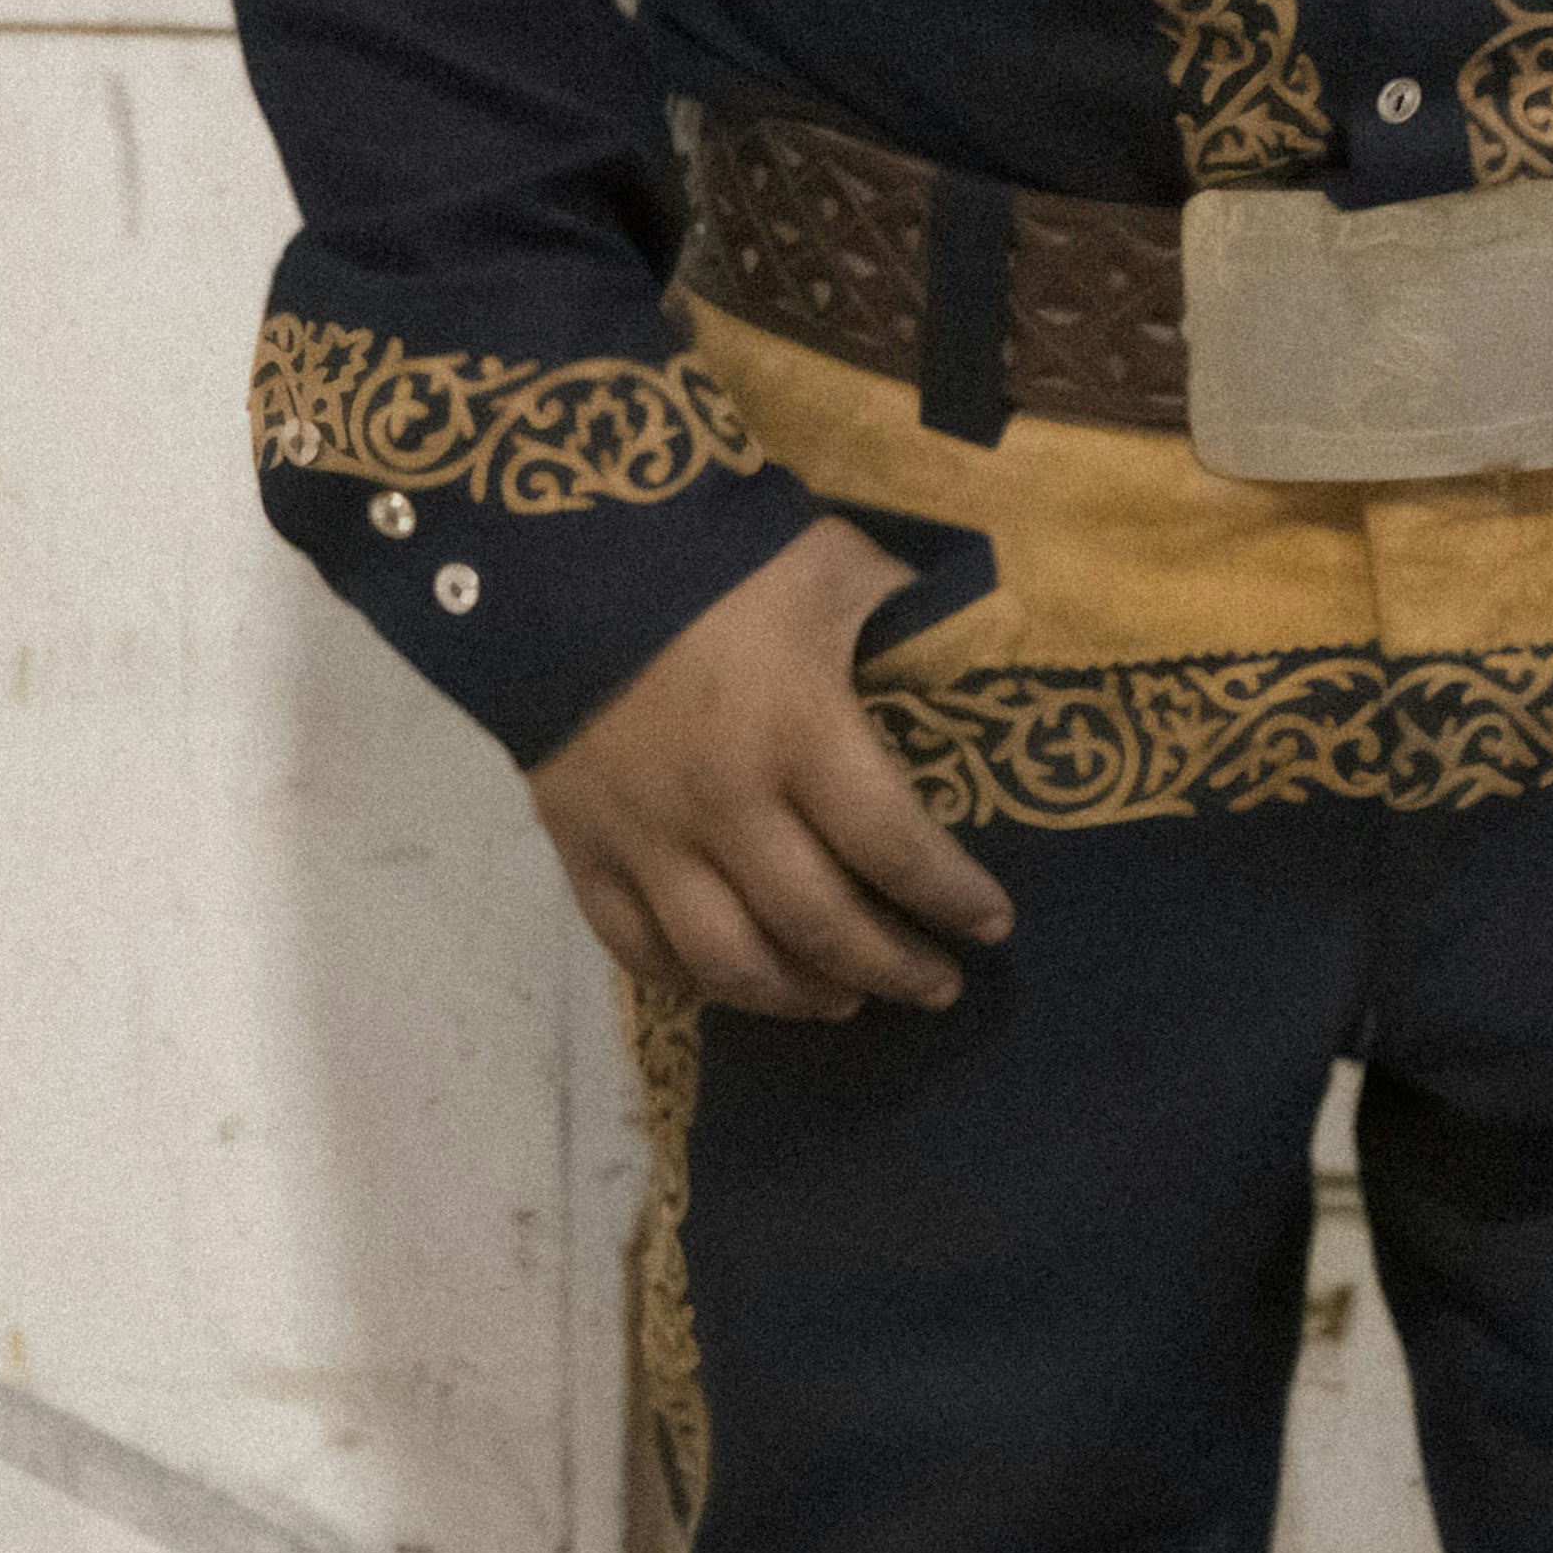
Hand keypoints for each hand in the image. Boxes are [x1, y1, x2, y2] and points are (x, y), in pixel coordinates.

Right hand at [527, 518, 1018, 1023]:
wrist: (558, 553)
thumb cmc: (718, 556)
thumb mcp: (832, 566)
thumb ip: (902, 613)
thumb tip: (972, 645)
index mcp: (800, 732)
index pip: (895, 846)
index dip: (951, 897)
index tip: (993, 924)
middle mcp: (727, 805)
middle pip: (820, 924)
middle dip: (892, 966)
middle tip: (937, 985)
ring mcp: (648, 837)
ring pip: (729, 959)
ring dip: (796, 995)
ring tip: (843, 1000)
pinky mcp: (583, 847)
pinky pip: (635, 945)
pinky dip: (688, 982)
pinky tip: (731, 986)